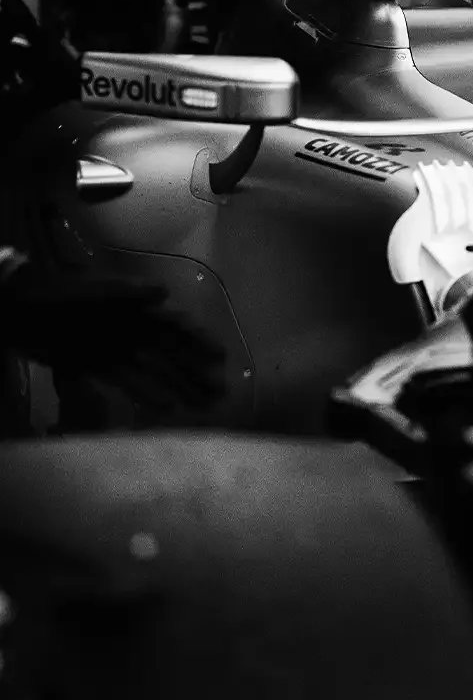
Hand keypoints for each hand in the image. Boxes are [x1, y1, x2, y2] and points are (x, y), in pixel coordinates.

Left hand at [0, 263, 224, 415]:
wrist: (23, 310)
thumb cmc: (61, 296)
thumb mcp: (96, 291)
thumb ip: (129, 293)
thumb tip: (164, 291)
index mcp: (135, 309)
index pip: (175, 326)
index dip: (199, 340)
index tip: (221, 358)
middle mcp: (131, 330)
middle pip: (170, 353)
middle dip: (195, 371)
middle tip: (219, 391)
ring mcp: (115, 349)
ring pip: (154, 371)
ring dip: (178, 386)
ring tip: (201, 404)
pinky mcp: (97, 366)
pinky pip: (128, 382)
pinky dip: (147, 393)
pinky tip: (166, 407)